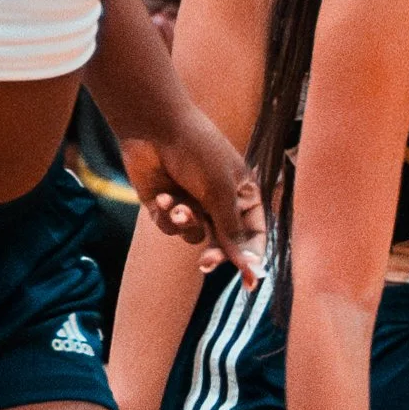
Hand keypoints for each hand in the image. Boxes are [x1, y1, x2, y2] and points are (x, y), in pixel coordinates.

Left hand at [116, 103, 265, 281]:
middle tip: (205, 263)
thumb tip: (250, 268)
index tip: (250, 282)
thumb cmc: (197, 152)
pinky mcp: (166, 206)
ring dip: (187, 224)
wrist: (154, 127)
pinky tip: (164, 196)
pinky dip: (168, 216)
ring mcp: (192, 202)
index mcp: (243, 194)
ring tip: (179, 204)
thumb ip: (233, 232)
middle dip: (214, 250)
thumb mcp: (221, 192)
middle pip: (224, 242)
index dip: (251, 258)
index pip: (254, 235)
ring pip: (195, 236)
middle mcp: (219, 201)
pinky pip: (171, 227)